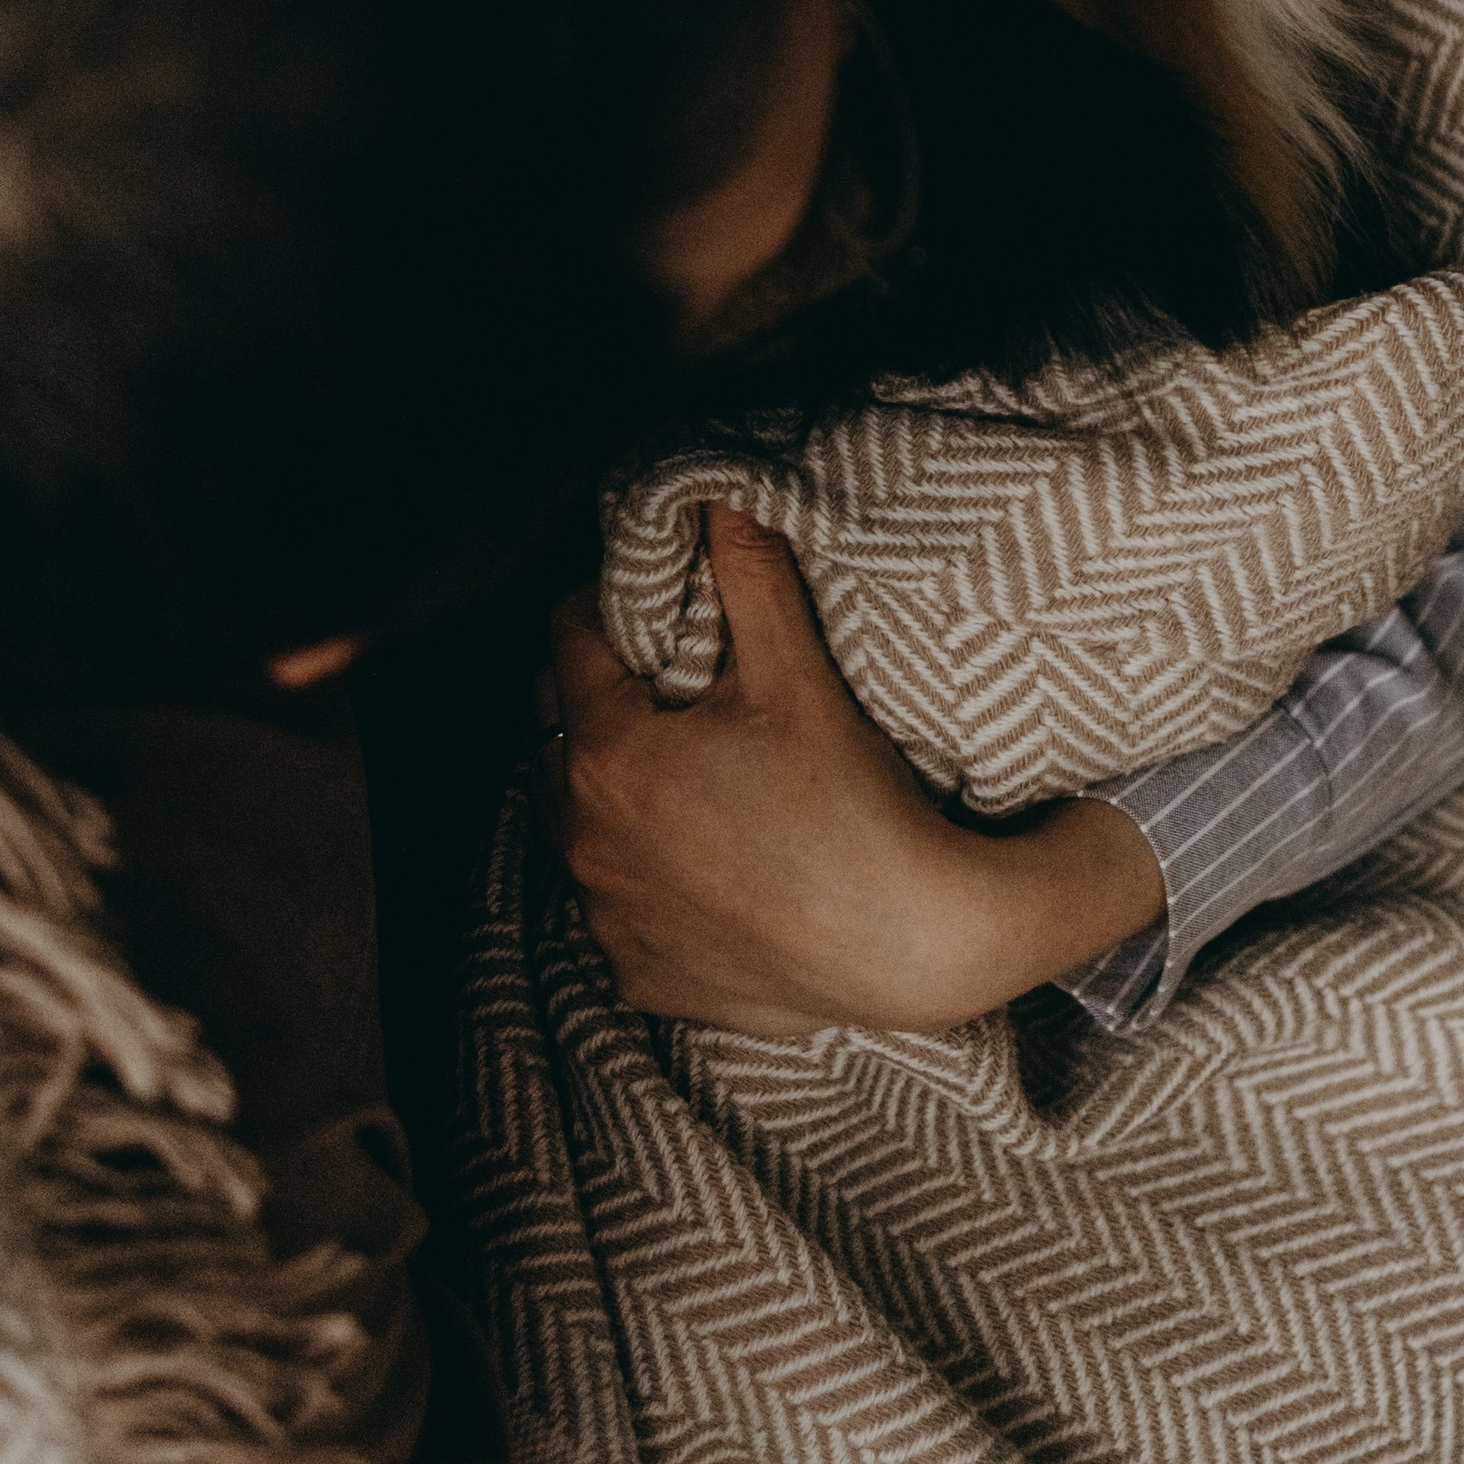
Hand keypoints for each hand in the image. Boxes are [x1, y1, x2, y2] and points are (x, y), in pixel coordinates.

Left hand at [547, 505, 1164, 1034]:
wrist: (907, 946)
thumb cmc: (850, 803)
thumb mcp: (796, 671)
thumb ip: (747, 572)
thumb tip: (718, 490)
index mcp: (607, 752)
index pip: (567, 637)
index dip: (613, 606)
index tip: (662, 605)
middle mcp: (582, 838)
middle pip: (556, 727)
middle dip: (602, 690)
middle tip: (678, 677)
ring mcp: (604, 915)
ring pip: (574, 817)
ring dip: (613, 783)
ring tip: (691, 763)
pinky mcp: (636, 973)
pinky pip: (612, 901)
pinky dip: (641, 870)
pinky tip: (708, 855)